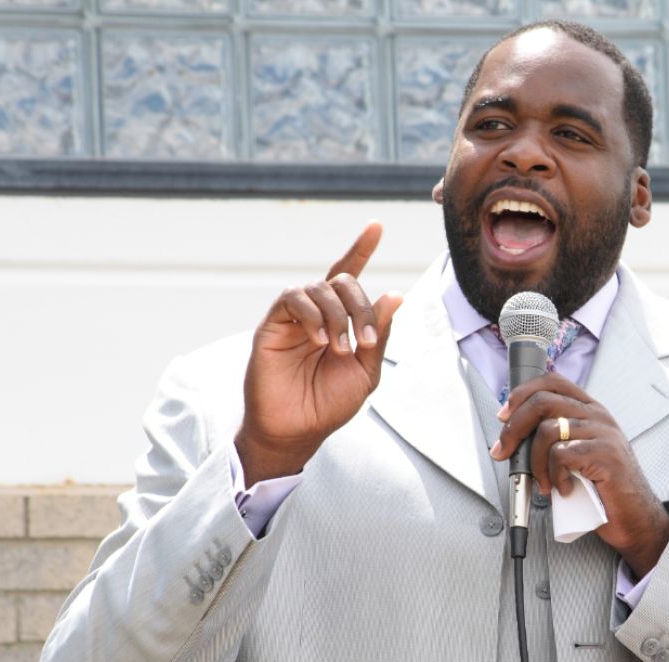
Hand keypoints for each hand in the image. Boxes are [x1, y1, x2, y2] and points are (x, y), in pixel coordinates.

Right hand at [236, 221, 404, 484]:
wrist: (298, 430)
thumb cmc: (330, 403)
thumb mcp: (366, 371)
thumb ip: (379, 334)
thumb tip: (395, 294)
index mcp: (342, 320)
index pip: (350, 275)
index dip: (361, 248)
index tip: (376, 225)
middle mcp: (318, 312)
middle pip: (343, 281)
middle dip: (361, 307)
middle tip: (365, 343)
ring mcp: (294, 317)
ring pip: (320, 288)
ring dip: (339, 316)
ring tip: (340, 349)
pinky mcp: (272, 324)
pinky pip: (293, 298)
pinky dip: (313, 315)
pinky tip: (320, 340)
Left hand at [490, 375, 668, 574]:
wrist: (635, 517)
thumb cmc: (604, 489)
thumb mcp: (578, 454)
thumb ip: (556, 439)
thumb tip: (514, 438)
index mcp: (590, 410)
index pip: (552, 382)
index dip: (521, 394)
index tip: (504, 417)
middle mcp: (598, 416)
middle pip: (542, 402)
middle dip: (514, 429)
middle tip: (504, 451)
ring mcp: (603, 433)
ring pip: (548, 430)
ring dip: (535, 462)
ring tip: (543, 483)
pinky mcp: (605, 454)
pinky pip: (562, 455)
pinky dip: (554, 476)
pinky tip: (564, 488)